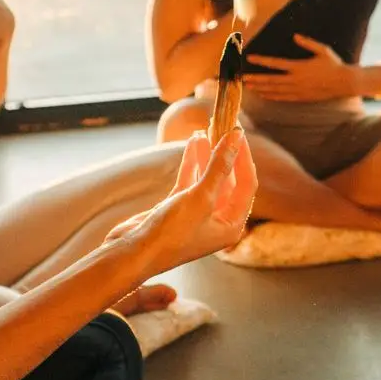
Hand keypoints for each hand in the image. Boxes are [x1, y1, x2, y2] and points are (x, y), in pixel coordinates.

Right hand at [105, 128, 256, 277]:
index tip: (237, 132)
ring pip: (207, 179)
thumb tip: (235, 139)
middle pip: (228, 180)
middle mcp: (217, 221)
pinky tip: (191, 144)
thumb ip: (219, 167)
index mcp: (232, 225)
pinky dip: (191, 163)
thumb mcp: (200, 198)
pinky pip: (190, 182)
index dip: (243, 157)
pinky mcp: (177, 209)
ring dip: (207, 156)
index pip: (247, 185)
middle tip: (221, 127)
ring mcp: (197, 215)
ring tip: (203, 131)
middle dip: (224, 154)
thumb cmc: (170, 233)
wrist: (133, 253)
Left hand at [245, 34, 358, 100]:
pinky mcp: (301, 97)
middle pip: (270, 80)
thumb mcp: (322, 50)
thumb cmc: (334, 64)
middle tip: (242, 78)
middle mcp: (296, 80)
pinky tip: (263, 95)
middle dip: (255, 79)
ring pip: (274, 91)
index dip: (261, 61)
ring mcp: (298, 90)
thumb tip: (295, 35)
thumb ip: (308, 43)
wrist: (345, 83)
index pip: (275, 64)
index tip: (250, 58)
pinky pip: (283, 98)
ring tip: (249, 87)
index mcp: (299, 67)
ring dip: (260, 89)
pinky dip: (271, 96)